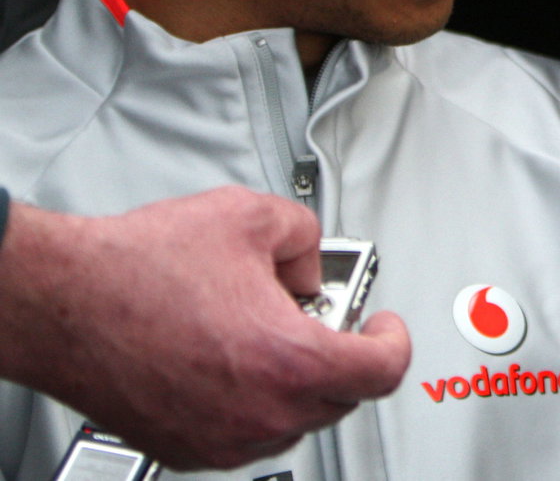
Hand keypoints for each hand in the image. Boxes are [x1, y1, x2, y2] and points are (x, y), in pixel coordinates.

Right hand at [0, 187, 411, 468]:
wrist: (62, 302)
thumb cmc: (137, 268)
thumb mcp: (251, 217)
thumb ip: (307, 238)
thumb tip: (312, 265)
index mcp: (291, 359)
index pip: (383, 371)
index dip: (393, 340)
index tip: (382, 326)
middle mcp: (262, 411)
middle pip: (342, 396)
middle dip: (340, 353)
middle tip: (318, 316)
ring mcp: (223, 438)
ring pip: (295, 417)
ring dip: (296, 378)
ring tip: (262, 329)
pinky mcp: (187, 448)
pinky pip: (248, 431)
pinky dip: (254, 398)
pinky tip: (229, 357)